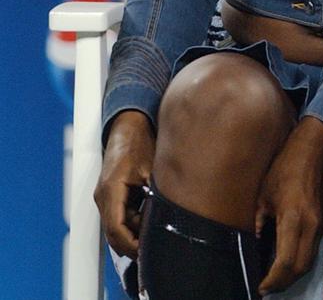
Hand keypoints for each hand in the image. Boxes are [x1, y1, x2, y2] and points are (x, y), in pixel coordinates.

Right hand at [94, 110, 154, 257]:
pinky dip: (133, 221)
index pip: (116, 229)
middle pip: (114, 233)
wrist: (128, 126)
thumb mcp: (151, 168)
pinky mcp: (110, 194)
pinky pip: (119, 216)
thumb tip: (166, 217)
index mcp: (111, 190)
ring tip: (155, 231)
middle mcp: (103, 196)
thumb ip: (155, 194)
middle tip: (154, 247)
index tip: (147, 250)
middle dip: (133, 244)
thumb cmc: (139, 142)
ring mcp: (105, 196)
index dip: (131, 244)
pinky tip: (149, 217)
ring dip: (133, 232)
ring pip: (116, 226)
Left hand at [256, 117, 322, 294]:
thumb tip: (251, 244)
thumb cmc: (285, 167)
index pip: (285, 262)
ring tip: (274, 280)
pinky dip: (300, 263)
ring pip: (309, 263)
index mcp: (293, 218)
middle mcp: (311, 226)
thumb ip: (257, 222)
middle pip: (300, 269)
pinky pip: (313, 251)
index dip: (272, 280)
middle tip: (265, 288)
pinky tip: (286, 263)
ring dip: (292, 276)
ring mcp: (321, 225)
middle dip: (283, 283)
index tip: (260, 287)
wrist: (314, 150)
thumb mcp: (263, 193)